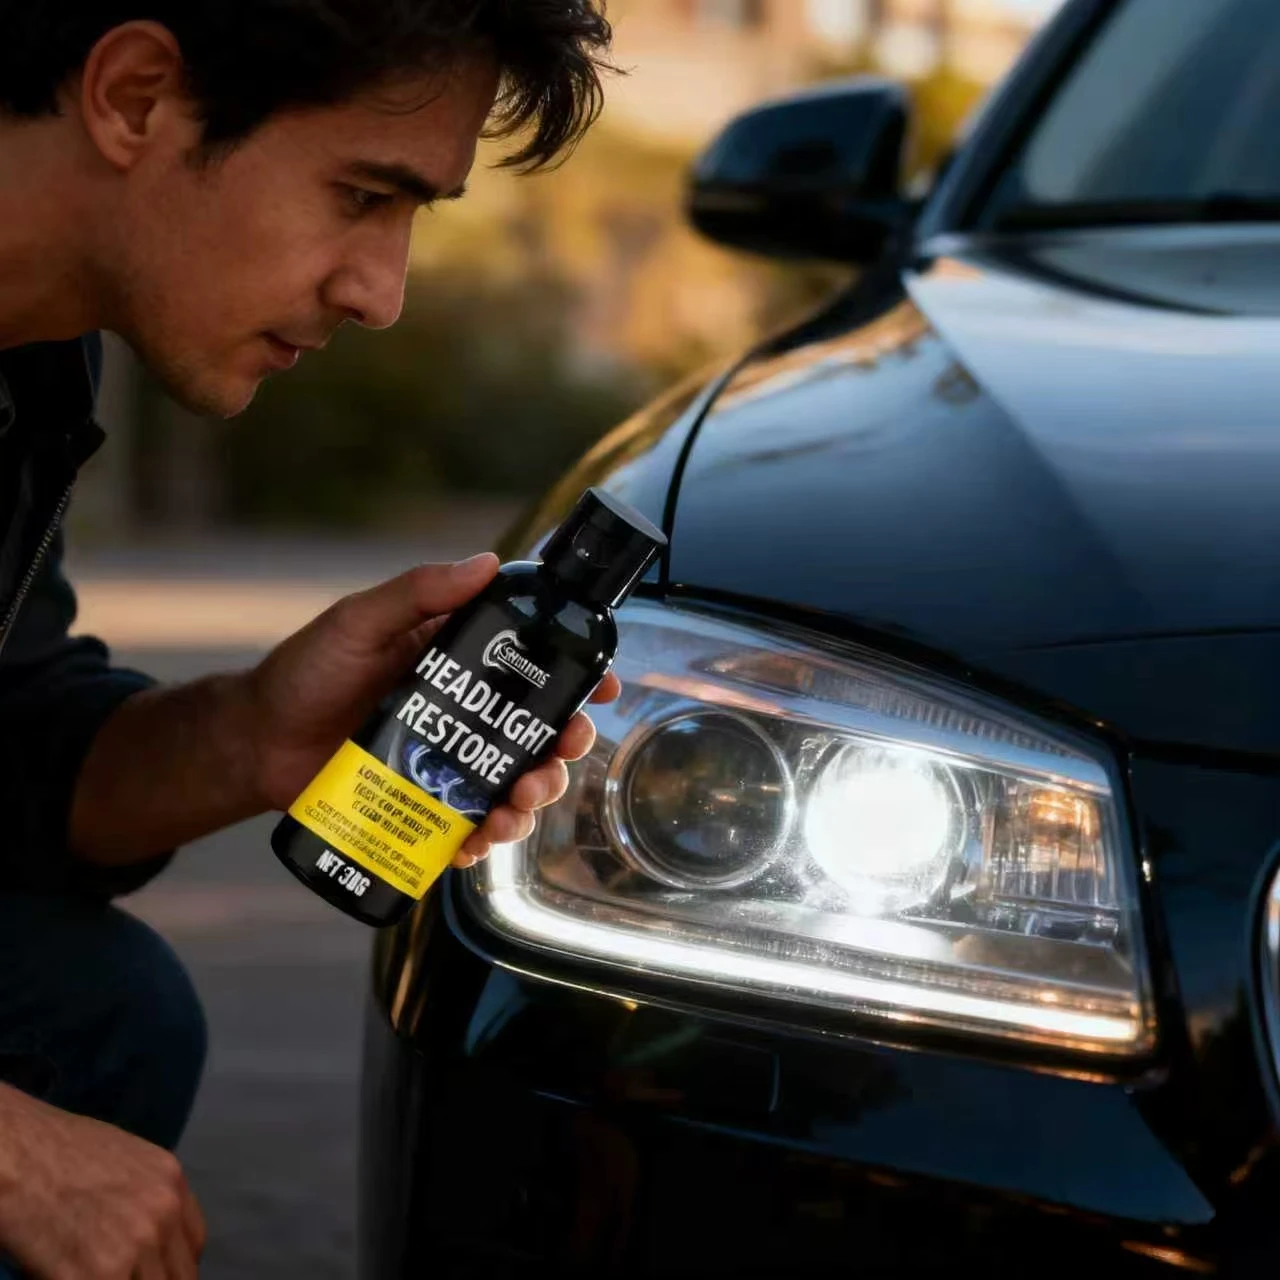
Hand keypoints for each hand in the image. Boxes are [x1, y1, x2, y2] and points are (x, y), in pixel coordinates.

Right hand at [0, 1084, 204, 1279]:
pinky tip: (71, 1278)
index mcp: (172, 1184)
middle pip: (175, 1277)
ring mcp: (132, 1249)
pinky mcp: (98, 1276)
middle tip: (122, 1276)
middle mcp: (163, 1216)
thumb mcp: (127, 1162)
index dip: (169, 1267)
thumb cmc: (58, 1151)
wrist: (17, 1153)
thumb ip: (146, 1200)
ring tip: (93, 1273)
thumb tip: (143, 1237)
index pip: (193, 1248)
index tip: (148, 1273)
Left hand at [246, 554, 621, 867]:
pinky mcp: (427, 806)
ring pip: (514, 783)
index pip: (535, 664)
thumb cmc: (304, 672)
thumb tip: (486, 561)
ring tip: (515, 808)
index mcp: (460, 662)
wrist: (254, 744)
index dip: (578, 677)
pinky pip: (471, 826)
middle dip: (562, 748)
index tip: (604, 687)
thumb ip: (417, 591)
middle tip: (557, 757)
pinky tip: (479, 845)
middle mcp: (465, 713)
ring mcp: (449, 763)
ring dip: (532, 798)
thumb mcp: (359, 623)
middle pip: (538, 732)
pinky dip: (485, 840)